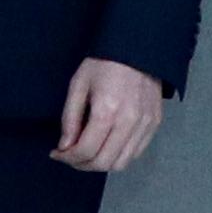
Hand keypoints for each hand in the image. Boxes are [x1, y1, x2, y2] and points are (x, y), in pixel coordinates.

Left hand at [56, 57, 166, 175]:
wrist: (137, 47)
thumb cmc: (104, 63)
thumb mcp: (78, 84)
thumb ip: (70, 118)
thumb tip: (65, 146)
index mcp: (107, 110)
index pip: (85, 150)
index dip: (67, 157)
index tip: (57, 153)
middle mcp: (129, 121)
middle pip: (103, 162)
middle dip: (82, 165)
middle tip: (70, 157)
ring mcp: (145, 124)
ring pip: (121, 163)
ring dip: (100, 164)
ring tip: (87, 154)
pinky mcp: (154, 124)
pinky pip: (136, 153)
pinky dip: (118, 156)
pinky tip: (106, 146)